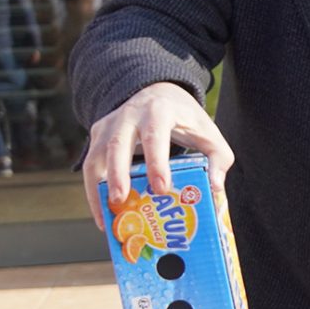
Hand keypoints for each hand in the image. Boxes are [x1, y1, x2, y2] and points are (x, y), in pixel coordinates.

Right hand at [80, 82, 231, 225]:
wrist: (158, 93)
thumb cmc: (185, 119)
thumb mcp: (209, 132)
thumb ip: (219, 158)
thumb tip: (215, 188)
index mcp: (159, 112)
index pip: (155, 136)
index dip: (156, 162)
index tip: (161, 187)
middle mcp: (129, 115)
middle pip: (118, 144)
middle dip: (118, 174)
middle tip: (120, 201)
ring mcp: (110, 124)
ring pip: (97, 155)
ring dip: (99, 186)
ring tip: (108, 215)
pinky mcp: (98, 135)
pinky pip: (91, 163)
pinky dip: (93, 189)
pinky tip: (102, 212)